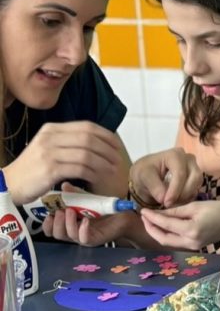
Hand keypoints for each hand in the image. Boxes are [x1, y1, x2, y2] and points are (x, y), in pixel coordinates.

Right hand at [4, 121, 125, 204]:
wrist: (9, 183)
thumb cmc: (32, 169)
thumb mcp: (48, 148)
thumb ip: (68, 142)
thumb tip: (97, 143)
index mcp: (52, 129)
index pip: (86, 127)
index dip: (106, 136)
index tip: (117, 146)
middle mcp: (50, 137)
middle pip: (89, 139)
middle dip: (108, 150)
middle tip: (117, 161)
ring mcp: (49, 153)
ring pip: (86, 154)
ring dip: (103, 164)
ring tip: (111, 171)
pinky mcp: (49, 169)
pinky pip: (79, 169)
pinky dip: (92, 174)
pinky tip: (97, 178)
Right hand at [40, 183, 142, 246]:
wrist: (123, 215)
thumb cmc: (104, 209)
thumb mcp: (87, 199)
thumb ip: (74, 194)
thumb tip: (63, 185)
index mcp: (69, 224)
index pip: (51, 229)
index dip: (47, 223)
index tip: (48, 212)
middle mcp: (74, 232)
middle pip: (57, 234)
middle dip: (55, 223)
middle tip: (60, 211)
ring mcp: (83, 237)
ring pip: (68, 236)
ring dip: (67, 224)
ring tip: (71, 212)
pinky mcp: (94, 239)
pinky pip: (83, 238)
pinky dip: (82, 230)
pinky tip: (85, 221)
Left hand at [130, 148, 201, 208]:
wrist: (147, 174)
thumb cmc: (145, 172)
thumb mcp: (143, 176)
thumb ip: (153, 186)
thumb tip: (163, 198)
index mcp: (175, 155)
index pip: (180, 173)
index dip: (175, 190)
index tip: (166, 202)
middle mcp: (188, 159)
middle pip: (194, 177)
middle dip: (183, 193)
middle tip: (170, 204)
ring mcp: (194, 168)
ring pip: (197, 184)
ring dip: (186, 197)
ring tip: (171, 204)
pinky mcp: (196, 178)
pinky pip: (196, 189)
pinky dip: (187, 198)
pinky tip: (176, 202)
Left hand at [139, 200, 219, 250]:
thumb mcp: (196, 206)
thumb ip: (176, 211)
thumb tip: (158, 213)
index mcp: (191, 230)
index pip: (165, 224)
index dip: (152, 217)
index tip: (142, 210)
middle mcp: (189, 242)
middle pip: (162, 238)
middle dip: (150, 228)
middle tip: (144, 216)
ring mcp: (191, 246)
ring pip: (167, 242)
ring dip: (156, 232)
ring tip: (150, 220)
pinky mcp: (193, 246)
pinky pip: (175, 241)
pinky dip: (166, 234)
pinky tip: (162, 225)